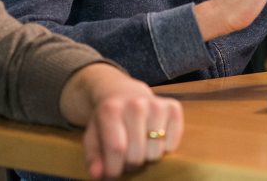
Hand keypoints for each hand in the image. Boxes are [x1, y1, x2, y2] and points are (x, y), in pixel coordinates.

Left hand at [59, 63, 182, 178]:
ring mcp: (156, 105)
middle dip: (129, 164)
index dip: (113, 169)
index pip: (116, 149)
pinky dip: (164, 149)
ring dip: (146, 157)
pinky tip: (154, 138)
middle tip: (125, 155)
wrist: (124, 94)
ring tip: (139, 146)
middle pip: (136, 156)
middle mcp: (135, 104)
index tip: (111, 174)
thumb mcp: (93, 136)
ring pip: (155, 153)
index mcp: (111, 109)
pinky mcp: (174, 108)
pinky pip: (172, 145)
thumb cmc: (107, 120)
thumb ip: (93, 157)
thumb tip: (96, 174)